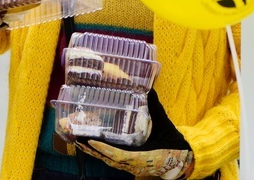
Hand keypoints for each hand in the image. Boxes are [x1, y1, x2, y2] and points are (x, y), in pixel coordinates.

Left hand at [76, 89, 193, 178]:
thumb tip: (148, 88)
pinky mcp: (127, 164)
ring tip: (75, 138)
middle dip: (90, 148)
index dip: (105, 149)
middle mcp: (132, 164)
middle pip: (107, 158)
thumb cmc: (171, 142)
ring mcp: (129, 166)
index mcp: (142, 156)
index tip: (92, 140)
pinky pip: (109, 160)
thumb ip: (154, 106)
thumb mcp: (163, 124)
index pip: (120, 155)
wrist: (180, 158)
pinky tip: (87, 144)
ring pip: (106, 160)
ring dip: (90, 150)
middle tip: (74, 136)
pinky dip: (98, 152)